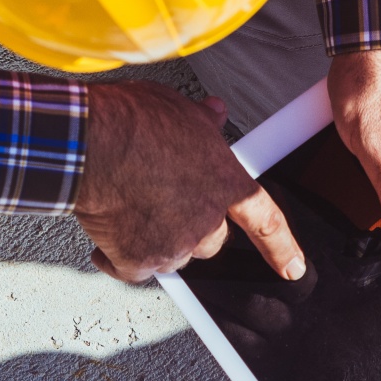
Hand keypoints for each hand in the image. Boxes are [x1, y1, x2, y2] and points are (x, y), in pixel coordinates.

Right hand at [75, 80, 305, 282]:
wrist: (89, 145)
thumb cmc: (131, 122)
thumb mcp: (178, 110)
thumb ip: (202, 123)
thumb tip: (213, 114)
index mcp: (225, 184)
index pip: (266, 222)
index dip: (281, 248)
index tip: (292, 268)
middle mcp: (206, 221)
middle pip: (212, 241)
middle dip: (192, 226)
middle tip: (164, 201)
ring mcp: (174, 246)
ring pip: (173, 255)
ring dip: (158, 239)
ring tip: (133, 204)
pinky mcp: (140, 262)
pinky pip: (135, 270)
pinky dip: (120, 256)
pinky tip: (110, 230)